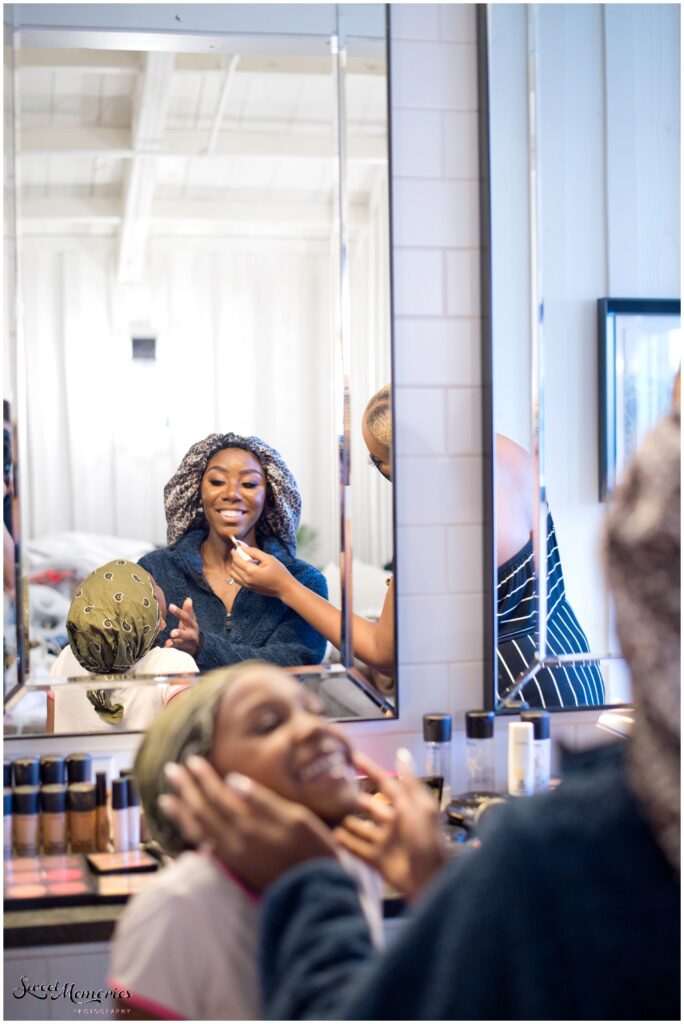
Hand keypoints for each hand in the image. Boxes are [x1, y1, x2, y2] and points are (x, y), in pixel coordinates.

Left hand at [160, 756, 338, 891]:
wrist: (316, 892)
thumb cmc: (314, 849)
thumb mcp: (296, 817)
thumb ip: (262, 800)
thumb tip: (232, 780)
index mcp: (249, 825)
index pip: (219, 796)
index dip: (204, 778)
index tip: (191, 760)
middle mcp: (235, 841)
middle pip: (203, 811)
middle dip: (186, 789)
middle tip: (171, 770)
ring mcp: (233, 857)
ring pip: (199, 831)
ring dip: (181, 813)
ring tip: (166, 798)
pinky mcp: (235, 868)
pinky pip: (204, 847)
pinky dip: (192, 834)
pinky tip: (187, 828)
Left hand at [165, 597, 199, 655]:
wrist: (198, 645)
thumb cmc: (190, 629)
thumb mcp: (190, 620)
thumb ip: (188, 611)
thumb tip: (188, 599)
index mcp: (192, 625)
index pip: (186, 617)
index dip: (178, 612)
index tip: (170, 606)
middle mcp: (191, 634)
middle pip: (186, 634)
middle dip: (179, 633)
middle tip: (172, 633)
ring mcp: (188, 644)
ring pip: (182, 644)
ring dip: (175, 643)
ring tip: (167, 643)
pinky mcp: (185, 652)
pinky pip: (179, 652)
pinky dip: (172, 651)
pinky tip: (165, 650)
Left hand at [228, 542, 294, 599]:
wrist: (285, 588)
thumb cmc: (279, 572)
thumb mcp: (268, 558)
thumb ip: (254, 552)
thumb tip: (242, 546)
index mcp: (251, 571)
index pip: (236, 559)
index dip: (235, 552)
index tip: (237, 547)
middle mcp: (246, 579)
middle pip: (233, 566)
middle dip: (235, 558)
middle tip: (242, 553)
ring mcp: (247, 585)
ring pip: (233, 574)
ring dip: (235, 566)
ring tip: (244, 562)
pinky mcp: (248, 588)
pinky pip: (237, 580)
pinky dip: (238, 573)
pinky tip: (246, 570)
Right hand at [333, 750, 447, 901]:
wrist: (431, 882)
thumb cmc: (428, 842)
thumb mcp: (421, 809)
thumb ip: (409, 784)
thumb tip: (401, 754)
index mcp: (406, 807)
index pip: (384, 783)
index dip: (369, 769)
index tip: (351, 756)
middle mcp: (393, 821)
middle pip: (368, 805)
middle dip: (352, 797)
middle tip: (329, 788)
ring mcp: (384, 841)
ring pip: (359, 826)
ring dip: (345, 820)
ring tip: (324, 811)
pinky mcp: (377, 860)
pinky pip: (356, 848)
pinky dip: (344, 842)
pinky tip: (329, 835)